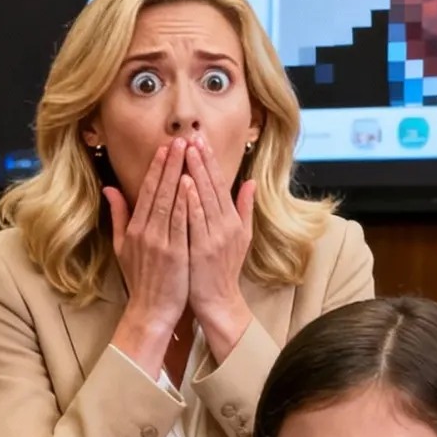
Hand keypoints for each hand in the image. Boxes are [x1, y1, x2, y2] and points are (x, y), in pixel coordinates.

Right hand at [107, 139, 190, 369]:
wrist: (149, 310)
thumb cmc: (140, 279)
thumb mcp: (122, 247)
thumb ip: (118, 216)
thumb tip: (109, 188)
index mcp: (135, 228)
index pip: (145, 191)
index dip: (156, 168)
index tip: (165, 146)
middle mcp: (145, 232)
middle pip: (158, 190)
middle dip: (169, 163)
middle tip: (180, 139)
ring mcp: (160, 242)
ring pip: (169, 202)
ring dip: (178, 175)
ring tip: (188, 153)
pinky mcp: (174, 253)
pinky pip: (180, 223)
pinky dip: (184, 202)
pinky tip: (190, 184)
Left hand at [182, 137, 254, 360]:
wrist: (219, 302)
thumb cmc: (223, 270)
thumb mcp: (241, 237)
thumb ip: (244, 209)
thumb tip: (250, 183)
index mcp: (232, 220)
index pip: (220, 184)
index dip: (210, 161)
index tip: (199, 139)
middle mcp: (226, 225)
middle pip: (213, 185)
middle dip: (202, 159)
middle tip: (192, 134)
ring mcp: (215, 236)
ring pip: (205, 198)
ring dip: (196, 172)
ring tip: (186, 150)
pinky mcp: (204, 249)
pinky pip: (196, 220)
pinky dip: (192, 201)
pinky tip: (185, 183)